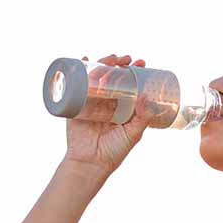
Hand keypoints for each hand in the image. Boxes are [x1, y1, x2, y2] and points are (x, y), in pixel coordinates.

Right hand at [63, 54, 160, 174]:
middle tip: (128, 59)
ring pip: (96, 77)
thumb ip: (142, 118)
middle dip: (119, 64)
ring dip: (103, 63)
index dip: (134, 73)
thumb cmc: (113, 152)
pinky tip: (85, 59)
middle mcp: (106, 103)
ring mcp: (90, 102)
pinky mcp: (76, 105)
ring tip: (112, 58)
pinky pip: (76, 85)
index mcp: (120, 108)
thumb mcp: (133, 134)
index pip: (128, 85)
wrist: (90, 163)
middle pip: (112, 77)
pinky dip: (79, 70)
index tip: (141, 63)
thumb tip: (147, 96)